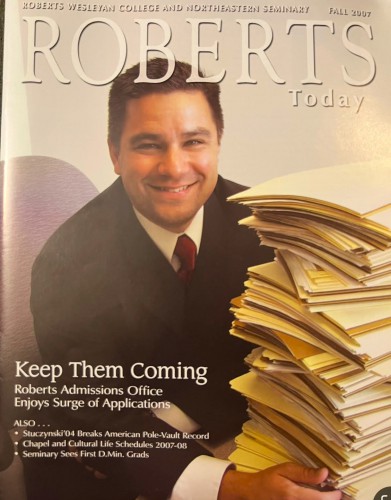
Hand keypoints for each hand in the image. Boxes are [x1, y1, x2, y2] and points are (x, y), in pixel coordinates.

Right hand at [218, 463, 341, 499]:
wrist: (252, 493)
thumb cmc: (268, 479)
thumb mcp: (285, 470)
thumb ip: (305, 473)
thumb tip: (325, 473)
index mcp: (293, 495)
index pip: (321, 499)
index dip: (334, 496)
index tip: (338, 490)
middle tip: (334, 494)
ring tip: (325, 496)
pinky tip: (315, 498)